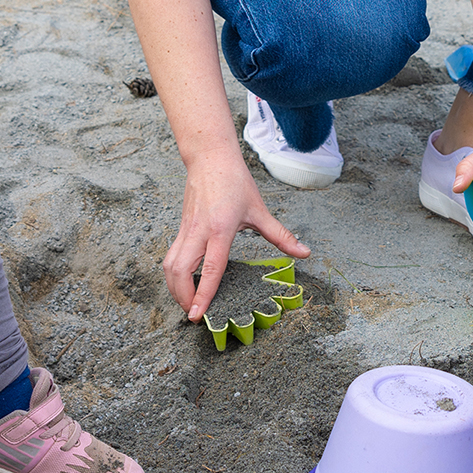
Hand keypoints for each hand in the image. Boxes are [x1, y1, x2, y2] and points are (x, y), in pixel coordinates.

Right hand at [163, 151, 309, 321]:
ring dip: (174, 287)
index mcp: (221, 229)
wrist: (210, 158)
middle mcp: (199, 231)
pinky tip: (186, 282)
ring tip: (188, 302)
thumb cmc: (234, 181)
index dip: (204, 294)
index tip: (198, 314)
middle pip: (179, 271)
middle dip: (182, 297)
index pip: (211, 268)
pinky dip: (174, 274)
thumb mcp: (259, 210)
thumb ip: (281, 236)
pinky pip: (171, 256)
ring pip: (169, 265)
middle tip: (194, 314)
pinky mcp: (181, 228)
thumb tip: (304, 253)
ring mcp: (186, 230)